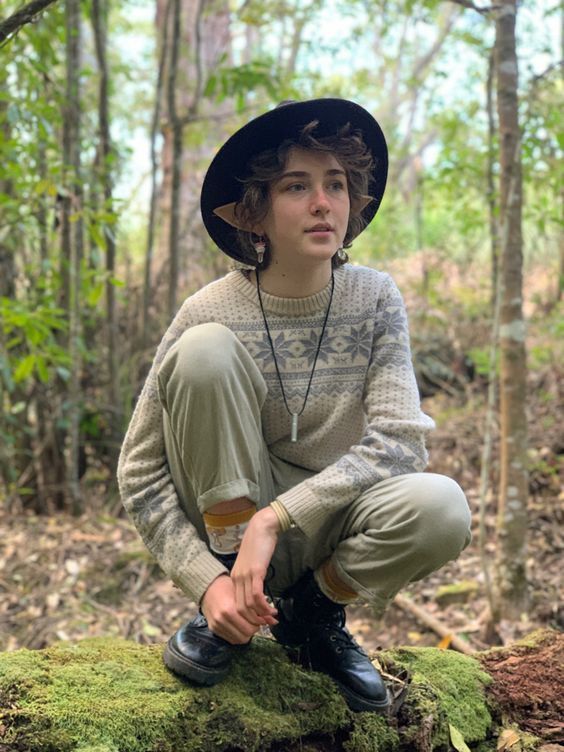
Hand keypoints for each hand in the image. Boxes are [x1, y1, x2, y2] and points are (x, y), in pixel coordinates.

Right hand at [201, 575, 261, 643]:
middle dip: (255, 629)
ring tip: (249, 623)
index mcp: (230, 609)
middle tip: (257, 621)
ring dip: (247, 633)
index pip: (251, 627)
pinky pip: (230, 639)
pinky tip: (240, 626)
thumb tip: (272, 618)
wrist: (208, 587)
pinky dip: (238, 635)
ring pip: (239, 639)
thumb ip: (257, 607)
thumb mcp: (242, 593)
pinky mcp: (213, 629)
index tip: (263, 618)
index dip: (260, 624)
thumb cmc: (226, 587)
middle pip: (246, 635)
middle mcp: (222, 619)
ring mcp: (216, 625)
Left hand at [230, 506, 279, 625]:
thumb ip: (252, 577)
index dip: (247, 617)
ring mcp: (245, 575)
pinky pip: (256, 596)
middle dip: (253, 620)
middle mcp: (236, 578)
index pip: (236, 604)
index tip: (260, 621)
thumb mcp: (252, 563)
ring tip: (272, 619)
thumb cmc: (259, 544)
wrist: (262, 527)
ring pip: (248, 605)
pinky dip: (263, 607)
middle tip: (267, 625)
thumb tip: (258, 591)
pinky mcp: (255, 572)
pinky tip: (272, 609)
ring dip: (260, 616)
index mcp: (234, 578)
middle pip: (240, 609)